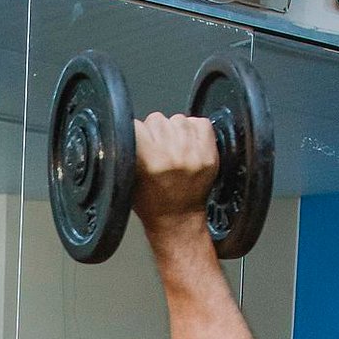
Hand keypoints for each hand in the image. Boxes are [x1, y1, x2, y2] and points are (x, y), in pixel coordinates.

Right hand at [132, 110, 219, 230]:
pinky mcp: (209, 154)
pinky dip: (194, 130)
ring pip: (178, 119)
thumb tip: (133, 127)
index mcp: (150, 163)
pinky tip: (188, 144)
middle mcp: (174, 156)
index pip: (137, 126)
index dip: (136, 133)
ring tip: (173, 150)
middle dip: (154, 132)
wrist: (178, 220)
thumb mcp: (129, 179)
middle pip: (157, 119)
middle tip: (156, 151)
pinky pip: (201, 123)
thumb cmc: (151, 204)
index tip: (138, 142)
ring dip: (174, 130)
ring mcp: (194, 154)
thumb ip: (130, 150)